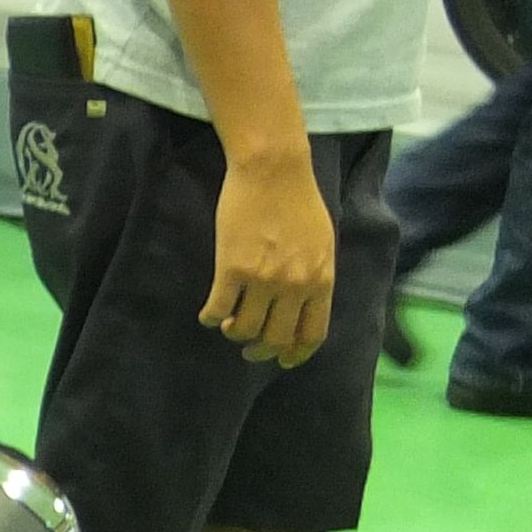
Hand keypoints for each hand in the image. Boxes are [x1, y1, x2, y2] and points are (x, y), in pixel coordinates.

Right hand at [204, 148, 334, 366]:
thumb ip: (315, 276)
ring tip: (228, 325)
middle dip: (261, 350)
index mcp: (321, 280)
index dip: (296, 354)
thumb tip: (303, 304)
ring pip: (245, 329)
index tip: (283, 360)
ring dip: (234, 333)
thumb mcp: (322, 243)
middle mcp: (294, 285)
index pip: (311, 334)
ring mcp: (262, 279)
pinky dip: (211, 317)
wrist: (273, 171)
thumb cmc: (298, 201)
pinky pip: (218, 309)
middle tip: (249, 348)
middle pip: (276, 339)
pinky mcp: (231, 269)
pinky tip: (209, 313)